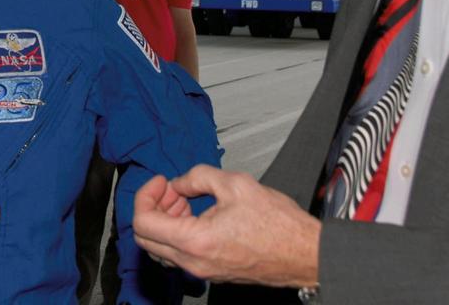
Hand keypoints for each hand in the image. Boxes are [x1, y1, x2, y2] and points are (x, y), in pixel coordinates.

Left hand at [132, 165, 320, 288]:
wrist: (304, 254)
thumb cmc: (278, 224)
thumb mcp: (235, 183)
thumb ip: (198, 177)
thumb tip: (179, 183)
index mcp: (195, 241)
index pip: (143, 222)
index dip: (146, 195)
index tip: (161, 182)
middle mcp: (194, 262)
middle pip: (146, 238)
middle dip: (153, 207)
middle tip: (172, 189)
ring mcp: (202, 271)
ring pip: (161, 248)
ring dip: (165, 220)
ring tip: (185, 200)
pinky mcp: (212, 272)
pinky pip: (180, 254)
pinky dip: (178, 232)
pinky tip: (197, 214)